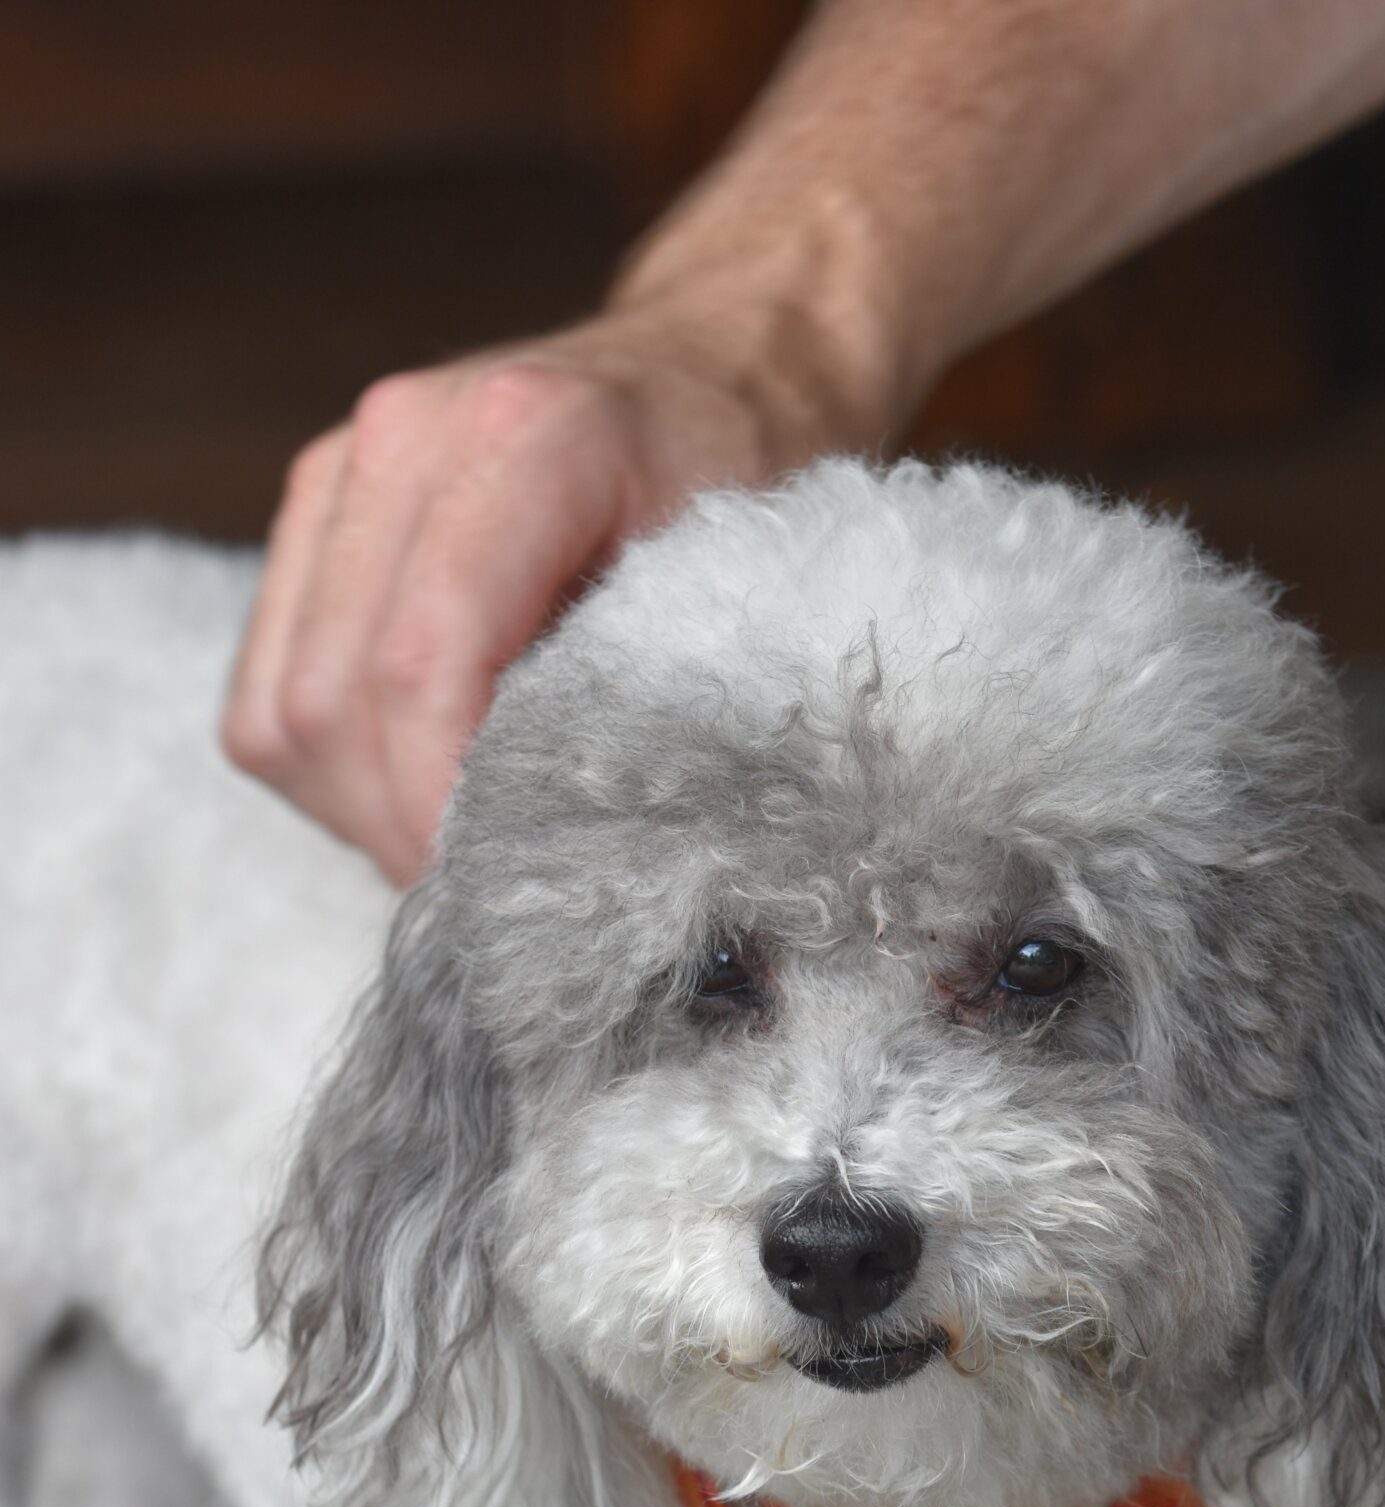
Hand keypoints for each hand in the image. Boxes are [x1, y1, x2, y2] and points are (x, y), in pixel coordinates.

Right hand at [222, 313, 843, 883]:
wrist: (720, 358)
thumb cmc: (749, 474)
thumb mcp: (744, 581)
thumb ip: (653, 697)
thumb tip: (580, 852)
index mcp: (525, 437)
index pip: (420, 667)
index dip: (442, 805)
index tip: (499, 893)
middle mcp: (406, 438)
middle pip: (331, 704)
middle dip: (402, 830)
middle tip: (491, 899)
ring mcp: (341, 472)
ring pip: (278, 713)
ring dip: (359, 814)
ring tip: (460, 845)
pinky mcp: (313, 517)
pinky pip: (264, 696)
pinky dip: (331, 773)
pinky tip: (422, 784)